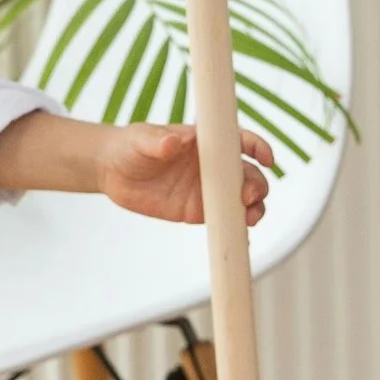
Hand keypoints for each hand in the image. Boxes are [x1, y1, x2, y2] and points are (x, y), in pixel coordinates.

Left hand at [94, 121, 274, 227]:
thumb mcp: (141, 139)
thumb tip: (173, 142)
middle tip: (247, 197)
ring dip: (254, 208)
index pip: (240, 141)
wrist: (112, 171)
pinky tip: (242, 240)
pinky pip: (225, 221)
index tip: (267, 158)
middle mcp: (213, 166)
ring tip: (249, 218)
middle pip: (248, 174)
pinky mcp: (197, 211)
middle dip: (256, 185)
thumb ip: (158, 141)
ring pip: (243, 200)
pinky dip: (237, 231)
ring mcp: (208, 189)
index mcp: (206, 142)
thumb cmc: (130, 145)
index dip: (258, 147)